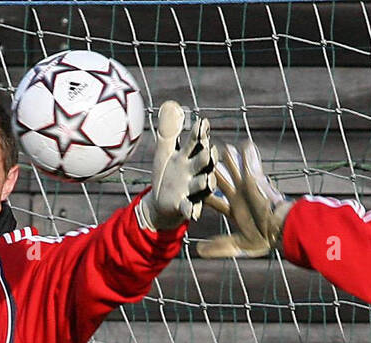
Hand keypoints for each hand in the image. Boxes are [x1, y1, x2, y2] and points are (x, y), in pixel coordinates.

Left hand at [135, 100, 215, 230]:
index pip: (196, 143)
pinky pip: (190, 208)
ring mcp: (191, 190)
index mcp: (188, 157)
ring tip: (207, 180)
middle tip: (210, 151)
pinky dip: (191, 209)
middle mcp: (193, 172)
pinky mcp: (185, 206)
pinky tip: (193, 212)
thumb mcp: (164, 151)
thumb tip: (171, 104)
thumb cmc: (166, 174)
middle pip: (203, 163)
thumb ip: (169, 130)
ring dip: (205, 182)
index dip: (199, 134)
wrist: (160, 203)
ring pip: (201, 185)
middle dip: (207, 158)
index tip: (202, 123)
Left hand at [198, 140, 293, 258]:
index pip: (213, 200)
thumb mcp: (236, 245)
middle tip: (200, 160)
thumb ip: (218, 246)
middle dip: (212, 171)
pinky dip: (250, 155)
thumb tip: (198, 251)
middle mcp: (240, 197)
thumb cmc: (262, 237)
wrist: (280, 229)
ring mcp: (249, 187)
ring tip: (220, 146)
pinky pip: (253, 164)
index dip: (203, 195)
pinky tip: (246, 144)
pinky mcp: (258, 180)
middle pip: (222, 181)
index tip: (190, 189)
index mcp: (234, 211)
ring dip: (229, 159)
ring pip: (235, 170)